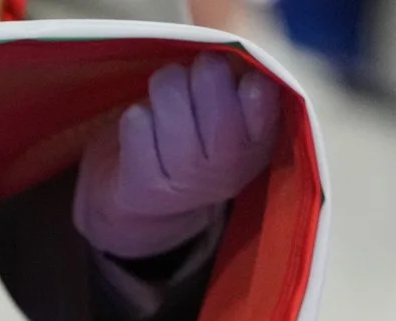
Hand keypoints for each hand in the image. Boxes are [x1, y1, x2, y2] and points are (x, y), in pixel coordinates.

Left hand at [74, 56, 279, 261]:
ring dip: (162, 87)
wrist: (150, 206)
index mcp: (261, 141)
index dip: (237, 72)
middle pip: (209, 75)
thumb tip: (231, 38)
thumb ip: (240, 76)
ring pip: (169, 92)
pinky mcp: (145, 186)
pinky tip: (142, 131)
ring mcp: (187, 178)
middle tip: (192, 85)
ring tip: (165, 103)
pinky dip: (134, 116)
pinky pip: (136, 120)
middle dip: (196, 69)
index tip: (229, 85)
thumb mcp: (232, 112)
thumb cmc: (196, 138)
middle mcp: (230, 165)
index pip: (258, 85)